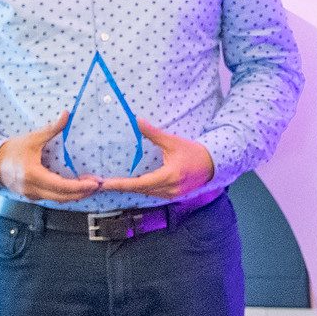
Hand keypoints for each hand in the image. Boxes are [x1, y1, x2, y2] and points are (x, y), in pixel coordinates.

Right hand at [0, 113, 102, 202]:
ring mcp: (31, 195)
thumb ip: (52, 128)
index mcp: (33, 175)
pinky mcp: (32, 196)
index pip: (61, 186)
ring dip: (75, 195)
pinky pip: (52, 198)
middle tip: (97, 185)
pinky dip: (65, 194)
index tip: (94, 183)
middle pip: (62, 197)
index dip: (80, 187)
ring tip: (90, 186)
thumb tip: (66, 114)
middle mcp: (32, 188)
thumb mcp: (33, 138)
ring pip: (58, 200)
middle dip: (82, 193)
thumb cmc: (12, 150)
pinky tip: (76, 187)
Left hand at [96, 120, 215, 200]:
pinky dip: (141, 188)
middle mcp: (169, 188)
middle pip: (139, 190)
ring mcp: (171, 194)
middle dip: (120, 187)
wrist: (214, 164)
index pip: (139, 183)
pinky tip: (132, 184)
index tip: (105, 184)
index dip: (120, 184)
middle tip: (102, 184)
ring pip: (145, 193)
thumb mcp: (173, 141)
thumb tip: (137, 121)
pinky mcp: (173, 195)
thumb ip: (154, 133)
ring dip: (130, 188)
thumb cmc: (194, 152)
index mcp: (168, 176)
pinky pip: (152, 193)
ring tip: (113, 184)